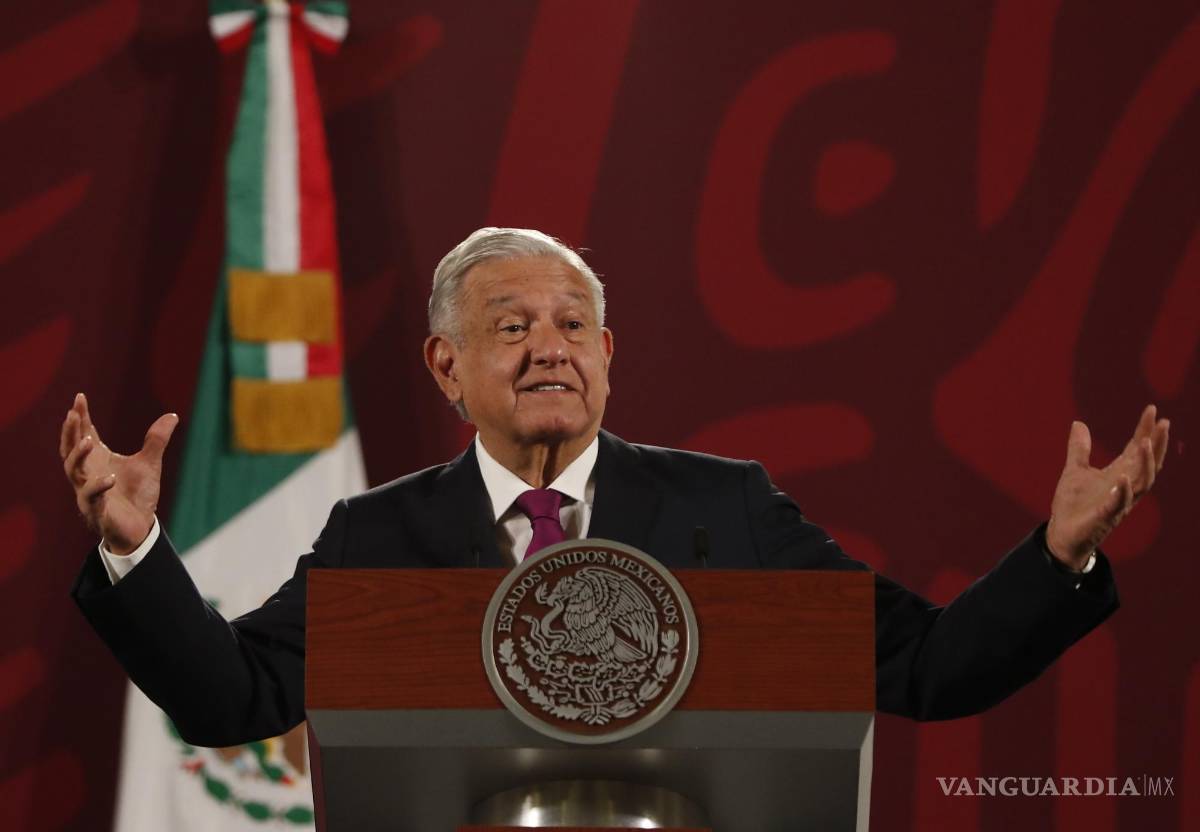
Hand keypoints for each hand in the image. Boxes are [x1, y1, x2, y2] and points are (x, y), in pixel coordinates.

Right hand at [60, 393, 178, 554]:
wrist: (140, 528)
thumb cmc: (138, 495)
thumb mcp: (150, 463)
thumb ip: (156, 440)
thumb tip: (172, 415)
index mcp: (97, 460)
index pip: (84, 434)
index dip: (80, 417)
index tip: (80, 397)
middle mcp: (87, 473)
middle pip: (70, 449)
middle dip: (70, 431)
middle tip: (73, 414)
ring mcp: (88, 492)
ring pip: (73, 471)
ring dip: (78, 455)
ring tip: (87, 440)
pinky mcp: (96, 510)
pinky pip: (92, 498)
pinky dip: (98, 487)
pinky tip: (110, 477)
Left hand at [1046, 405, 1168, 569]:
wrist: (1061, 534)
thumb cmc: (1073, 504)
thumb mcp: (1075, 470)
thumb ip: (1079, 448)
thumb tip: (1079, 423)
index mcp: (1118, 474)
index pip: (1136, 449)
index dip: (1145, 430)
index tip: (1152, 410)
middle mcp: (1124, 487)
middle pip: (1148, 463)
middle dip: (1157, 444)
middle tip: (1163, 422)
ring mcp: (1117, 502)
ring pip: (1141, 482)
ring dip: (1145, 463)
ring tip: (1145, 441)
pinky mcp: (1104, 517)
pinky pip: (1118, 504)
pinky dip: (1122, 491)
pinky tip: (1122, 478)